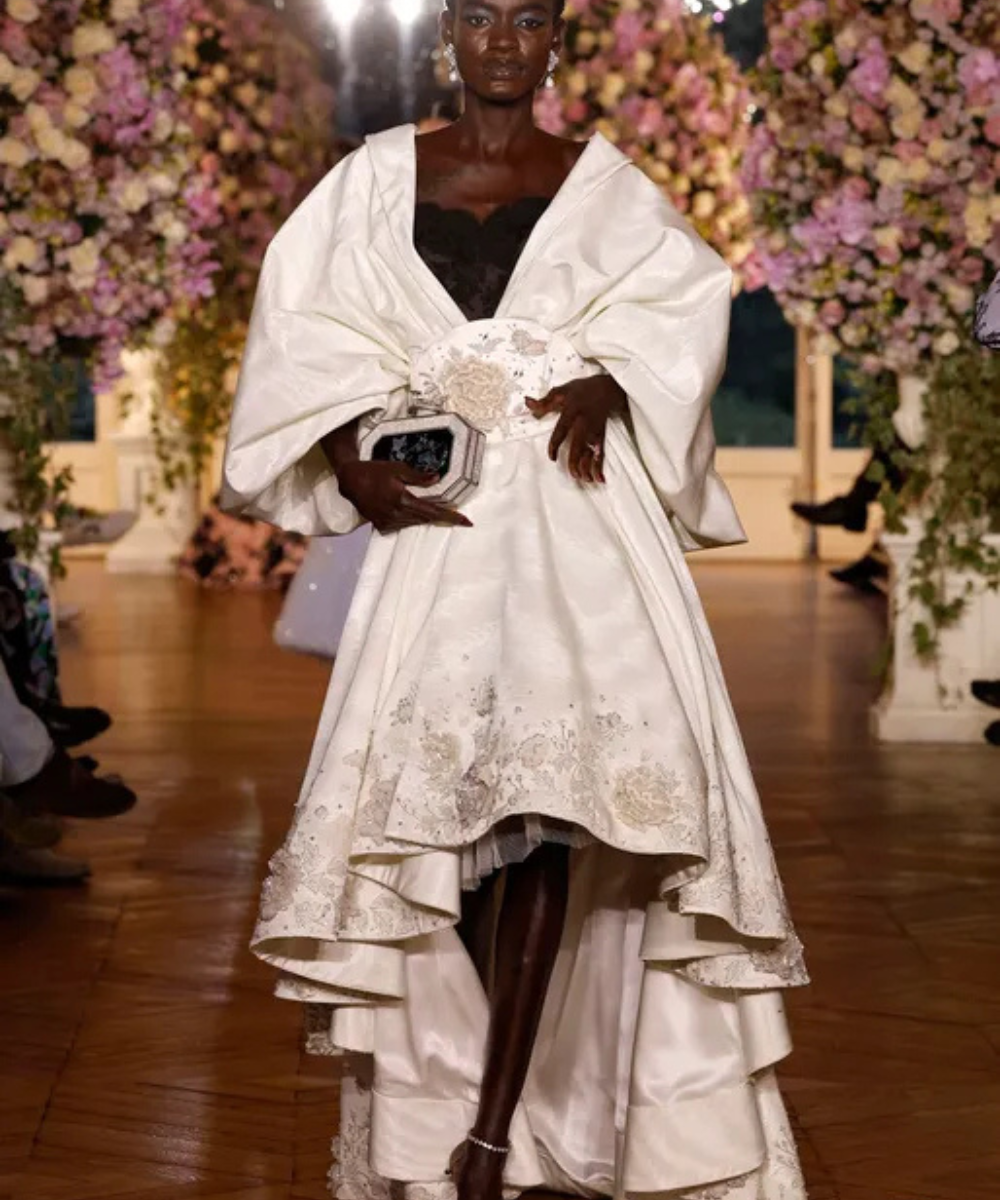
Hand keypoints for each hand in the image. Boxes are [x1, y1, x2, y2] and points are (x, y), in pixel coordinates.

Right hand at [337, 460, 472, 533]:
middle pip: (426, 519)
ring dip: (425, 517)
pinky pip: (402, 525)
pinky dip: (411, 519)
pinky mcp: (382, 525)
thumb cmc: (374, 471)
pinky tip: (410, 510)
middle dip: (443, 517)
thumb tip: (437, 478)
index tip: (467, 522)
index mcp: (402, 500)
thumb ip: (417, 476)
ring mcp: (388, 522)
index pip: (433, 511)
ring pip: (415, 523)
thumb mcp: (397, 468)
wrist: (350, 481)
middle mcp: (396, 514)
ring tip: (433, 510)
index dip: (452, 517)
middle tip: (457, 516)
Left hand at [525, 375, 626, 482]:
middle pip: (579, 445)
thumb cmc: (582, 390)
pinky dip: (600, 467)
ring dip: (588, 467)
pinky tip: (599, 479)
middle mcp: (584, 423)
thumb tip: (527, 403)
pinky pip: (600, 454)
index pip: (562, 430)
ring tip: (584, 480)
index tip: (552, 457)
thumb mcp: (561, 391)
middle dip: (576, 461)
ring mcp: (594, 431)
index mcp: (572, 412)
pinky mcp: (601, 436)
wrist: (607, 389)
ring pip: (591, 452)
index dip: (556, 444)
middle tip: (572, 475)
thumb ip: (544, 401)